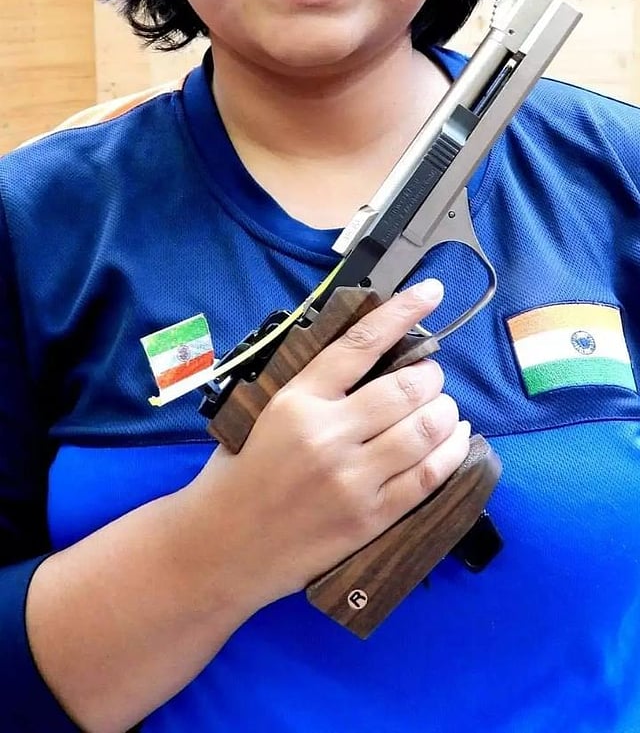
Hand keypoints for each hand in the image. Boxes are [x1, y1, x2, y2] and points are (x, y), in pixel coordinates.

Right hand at [193, 279, 469, 606]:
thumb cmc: (241, 472)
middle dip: (430, 375)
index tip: (432, 292)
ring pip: (424, 429)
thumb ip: (316, 386)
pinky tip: (457, 438)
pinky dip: (451, 450)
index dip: (402, 312)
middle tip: (430, 376)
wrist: (222, 547)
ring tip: (442, 407)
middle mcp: (327, 435)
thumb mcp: (267, 412)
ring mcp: (352, 479)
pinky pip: (428, 476)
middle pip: (405, 387)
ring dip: (444, 410)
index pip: (361, 343)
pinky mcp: (370, 518)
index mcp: (298, 401)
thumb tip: (373, 355)